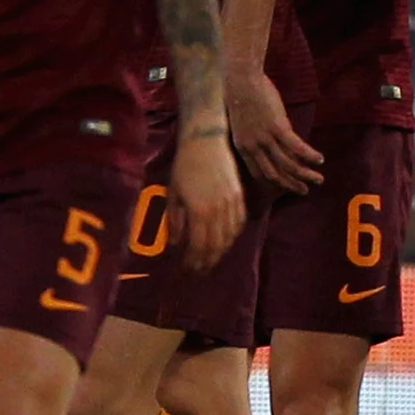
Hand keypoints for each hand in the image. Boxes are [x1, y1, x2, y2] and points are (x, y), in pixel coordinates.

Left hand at [167, 124, 246, 275]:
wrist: (207, 142)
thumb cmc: (184, 167)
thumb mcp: (173, 194)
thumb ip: (175, 221)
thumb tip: (176, 245)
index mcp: (199, 212)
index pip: (198, 247)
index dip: (193, 263)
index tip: (186, 271)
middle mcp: (219, 212)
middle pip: (216, 247)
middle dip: (206, 263)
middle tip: (198, 272)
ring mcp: (233, 205)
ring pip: (229, 238)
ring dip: (219, 253)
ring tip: (209, 260)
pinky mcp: (241, 198)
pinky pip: (239, 225)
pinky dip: (231, 238)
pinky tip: (224, 242)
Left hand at [225, 65, 322, 194]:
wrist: (241, 79)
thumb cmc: (242, 96)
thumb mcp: (245, 122)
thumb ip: (256, 136)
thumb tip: (271, 141)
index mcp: (243, 147)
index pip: (259, 174)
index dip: (274, 183)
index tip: (286, 187)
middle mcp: (253, 147)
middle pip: (275, 174)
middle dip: (291, 185)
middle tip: (305, 191)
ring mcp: (265, 138)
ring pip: (288, 164)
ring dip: (305, 175)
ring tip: (319, 179)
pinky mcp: (277, 127)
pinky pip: (296, 147)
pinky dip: (309, 155)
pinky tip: (320, 159)